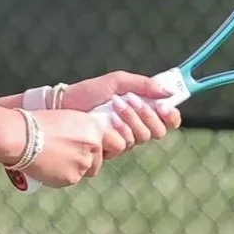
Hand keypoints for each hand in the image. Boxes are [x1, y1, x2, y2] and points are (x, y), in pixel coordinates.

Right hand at [18, 107, 119, 188]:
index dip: (107, 149)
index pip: (117, 144)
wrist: (22, 137)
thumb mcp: (68, 119)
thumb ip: (83, 131)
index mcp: (95, 128)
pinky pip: (71, 179)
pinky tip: (48, 166)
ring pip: (84, 172)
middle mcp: (94, 145)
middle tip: (69, 157)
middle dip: (88, 162)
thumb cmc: (38, 123)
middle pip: (99, 162)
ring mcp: (84, 163)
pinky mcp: (72, 178)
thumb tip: (88, 141)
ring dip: (73, 169)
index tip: (97, 150)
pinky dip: (62, 175)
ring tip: (54, 159)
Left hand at [59, 72, 180, 153]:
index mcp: (141, 111)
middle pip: (156, 132)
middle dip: (145, 115)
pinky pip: (123, 147)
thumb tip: (170, 91)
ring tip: (114, 105)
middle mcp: (134, 128)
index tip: (165, 107)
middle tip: (130, 100)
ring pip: (139, 139)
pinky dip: (117, 132)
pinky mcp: (108, 151)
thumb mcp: (116, 82)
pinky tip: (106, 123)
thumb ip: (143, 84)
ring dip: (130, 120)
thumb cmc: (88, 92)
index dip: (171, 116)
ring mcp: (121, 141)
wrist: (63, 105)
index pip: (167, 121)